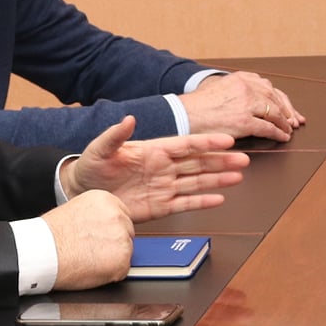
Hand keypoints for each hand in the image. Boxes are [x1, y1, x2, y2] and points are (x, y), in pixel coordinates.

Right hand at [42, 189, 134, 289]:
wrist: (41, 252)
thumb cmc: (50, 236)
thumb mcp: (75, 210)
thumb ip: (95, 216)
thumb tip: (103, 228)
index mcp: (106, 200)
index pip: (121, 217)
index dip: (109, 231)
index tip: (98, 238)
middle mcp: (117, 215)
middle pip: (126, 233)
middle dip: (113, 244)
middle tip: (91, 250)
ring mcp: (121, 236)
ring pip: (126, 252)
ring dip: (112, 259)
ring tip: (88, 259)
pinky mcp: (121, 258)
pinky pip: (122, 270)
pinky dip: (110, 274)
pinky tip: (91, 269)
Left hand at [67, 117, 248, 220]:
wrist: (81, 192)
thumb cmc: (91, 167)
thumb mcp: (100, 148)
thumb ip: (116, 135)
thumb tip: (128, 119)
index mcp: (154, 150)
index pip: (186, 144)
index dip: (207, 142)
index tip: (227, 140)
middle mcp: (164, 168)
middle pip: (198, 163)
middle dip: (221, 160)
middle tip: (243, 159)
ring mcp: (164, 187)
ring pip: (197, 182)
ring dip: (218, 179)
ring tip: (238, 176)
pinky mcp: (160, 206)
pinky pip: (185, 203)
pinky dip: (203, 201)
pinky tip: (219, 199)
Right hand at [180, 71, 305, 140]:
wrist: (184, 115)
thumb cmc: (197, 106)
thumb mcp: (219, 88)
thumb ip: (236, 90)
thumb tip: (252, 100)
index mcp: (240, 78)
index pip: (268, 87)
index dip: (280, 99)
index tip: (287, 108)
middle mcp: (245, 88)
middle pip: (275, 98)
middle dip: (287, 111)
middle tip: (294, 120)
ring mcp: (246, 104)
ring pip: (274, 112)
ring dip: (285, 123)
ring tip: (289, 130)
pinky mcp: (244, 121)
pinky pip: (268, 127)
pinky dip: (278, 133)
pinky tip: (282, 137)